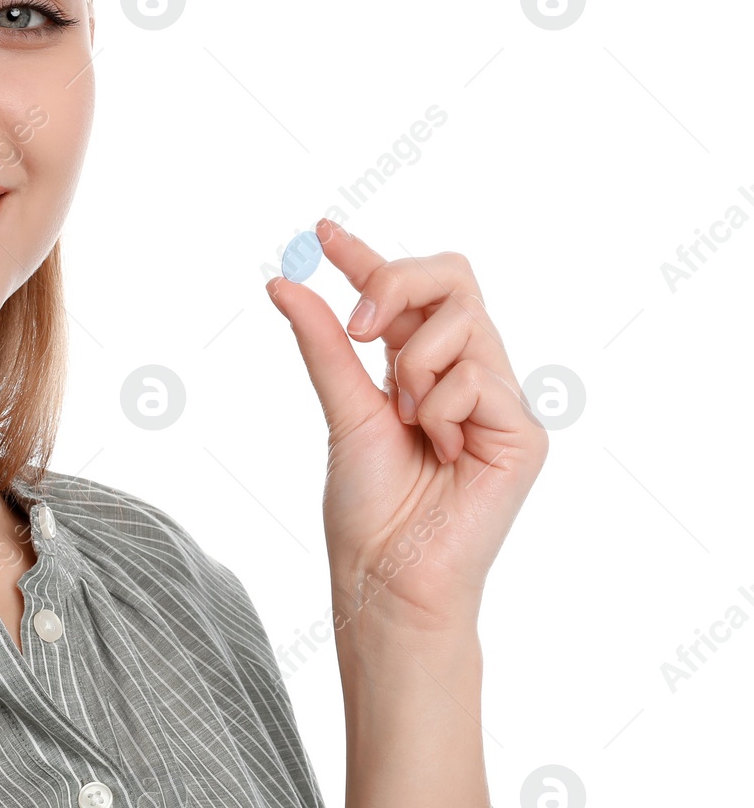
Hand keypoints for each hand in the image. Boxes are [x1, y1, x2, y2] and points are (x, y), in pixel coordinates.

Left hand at [266, 219, 547, 634]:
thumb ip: (324, 343)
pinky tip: (440, 450)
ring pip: (462, 322)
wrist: (387, 574)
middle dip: (395, 285)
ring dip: (413, 366)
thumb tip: (284, 284)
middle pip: (451, 277)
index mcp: (418, 365)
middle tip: (359, 327)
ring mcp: (497, 401)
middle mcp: (464, 373)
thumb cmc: (367, 506)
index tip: (321, 233)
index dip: (365, 257)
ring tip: (408, 421)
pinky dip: (441, 406)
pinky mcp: (522, 433)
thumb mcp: (341, 407)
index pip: (403, 291)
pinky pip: (480, 377)